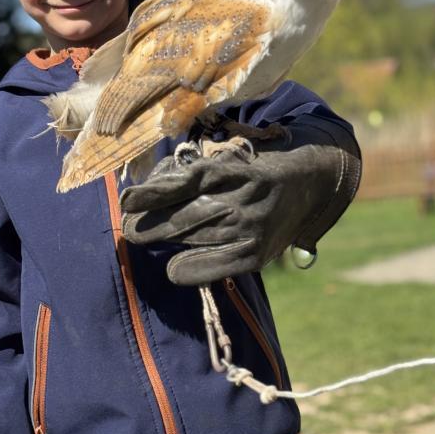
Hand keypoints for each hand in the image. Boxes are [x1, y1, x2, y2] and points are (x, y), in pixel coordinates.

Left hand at [120, 117, 360, 286]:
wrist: (307, 184)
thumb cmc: (251, 175)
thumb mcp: (227, 164)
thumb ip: (192, 177)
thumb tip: (144, 195)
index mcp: (233, 171)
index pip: (187, 182)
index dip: (154, 194)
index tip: (126, 201)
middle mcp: (243, 198)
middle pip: (185, 215)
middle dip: (149, 223)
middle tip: (126, 226)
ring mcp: (251, 226)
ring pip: (196, 238)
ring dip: (164, 239)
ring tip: (139, 236)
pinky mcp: (256, 254)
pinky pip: (217, 266)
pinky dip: (191, 269)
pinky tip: (173, 268)